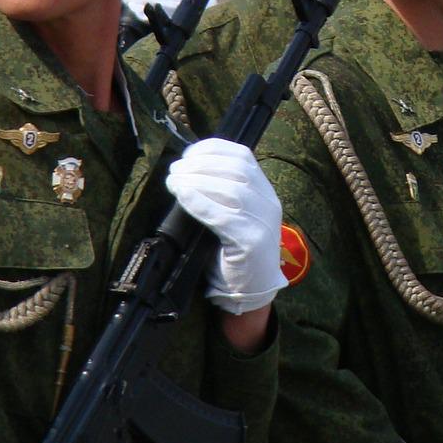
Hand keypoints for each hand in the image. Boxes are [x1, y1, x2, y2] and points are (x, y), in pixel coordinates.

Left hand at [166, 139, 288, 312]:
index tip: (188, 154)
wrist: (249, 292)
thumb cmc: (232, 252)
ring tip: (174, 182)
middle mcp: (268, 203)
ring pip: (231, 190)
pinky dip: (200, 202)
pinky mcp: (252, 242)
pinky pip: (223, 216)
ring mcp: (263, 223)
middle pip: (236, 170)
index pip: (243, 157)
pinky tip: (183, 197)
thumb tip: (184, 170)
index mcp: (264, 192)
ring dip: (196, 181)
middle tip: (175, 170)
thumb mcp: (231, 215)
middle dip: (200, 165)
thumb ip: (218, 192)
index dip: (213, 149)